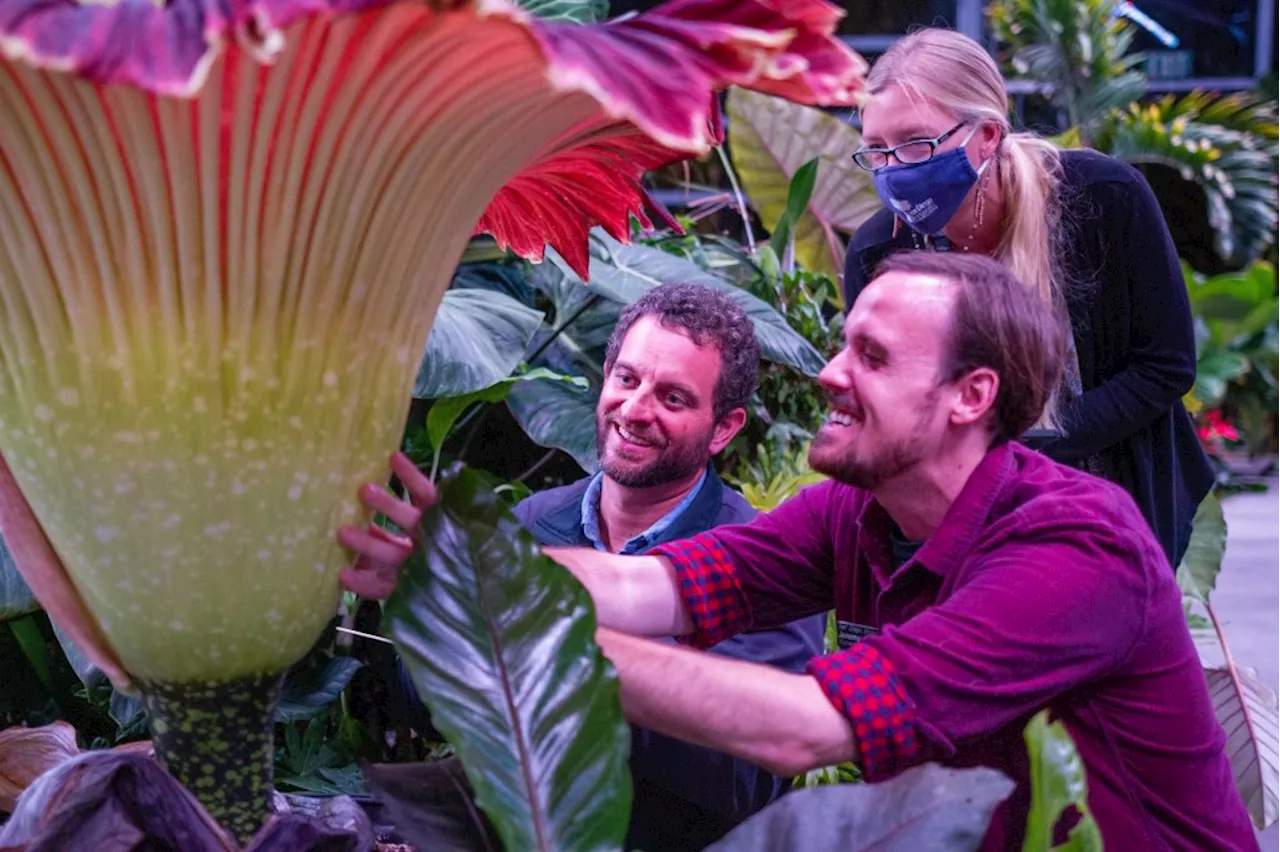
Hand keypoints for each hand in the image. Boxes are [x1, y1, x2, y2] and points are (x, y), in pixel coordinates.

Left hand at [338, 451, 436, 598]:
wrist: (434, 590)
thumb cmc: (414, 546)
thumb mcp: (412, 524)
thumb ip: (394, 509)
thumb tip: (365, 478)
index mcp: (434, 523)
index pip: (426, 495)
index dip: (411, 477)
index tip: (393, 457)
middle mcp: (427, 543)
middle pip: (409, 522)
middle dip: (388, 506)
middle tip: (363, 490)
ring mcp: (412, 567)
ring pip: (392, 553)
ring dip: (368, 543)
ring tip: (342, 531)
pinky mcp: (398, 588)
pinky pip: (379, 588)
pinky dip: (361, 583)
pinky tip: (342, 577)